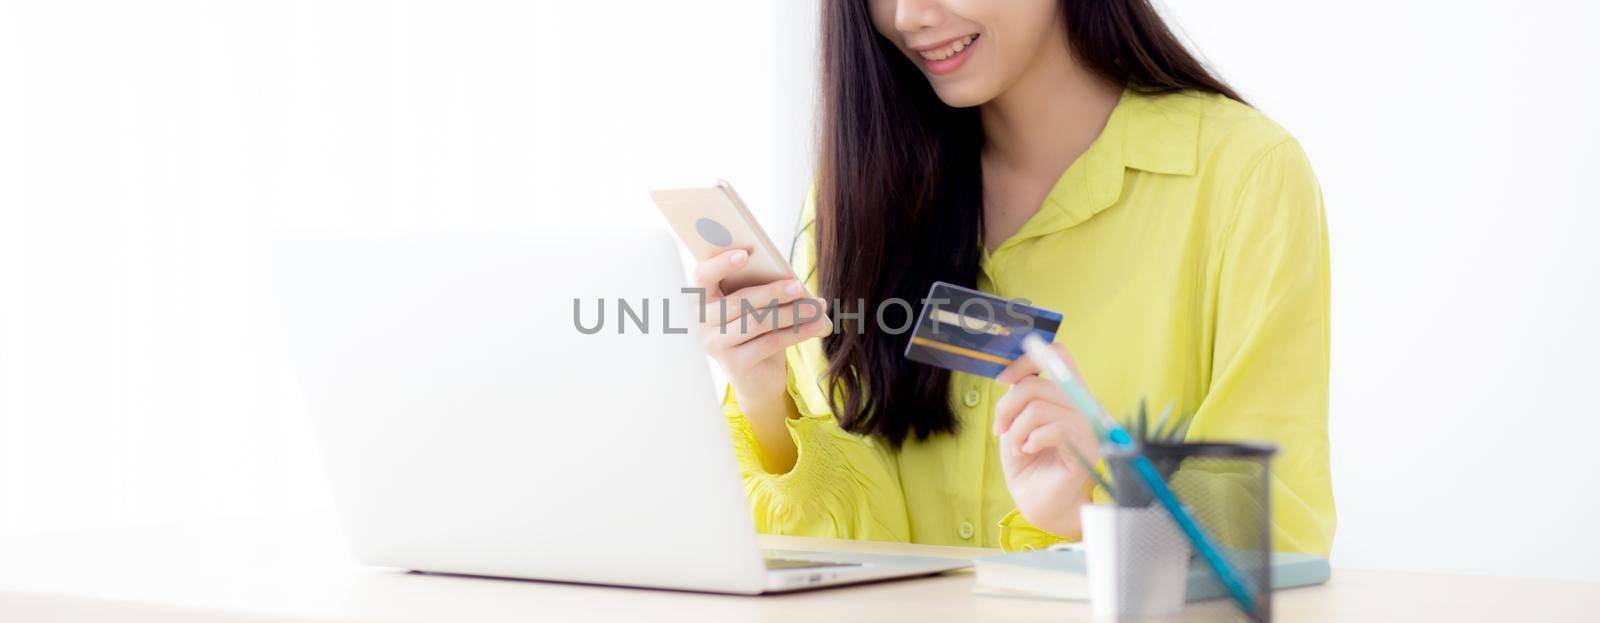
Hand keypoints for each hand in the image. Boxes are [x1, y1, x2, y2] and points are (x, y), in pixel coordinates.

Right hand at [691, 249, 828, 470]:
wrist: (757, 375)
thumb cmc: (755, 326)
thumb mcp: (753, 304)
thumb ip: (757, 286)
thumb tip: (788, 277)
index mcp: (701, 298)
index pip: (702, 277)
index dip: (721, 264)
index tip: (745, 254)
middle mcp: (701, 323)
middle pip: (738, 301)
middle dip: (772, 292)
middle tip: (799, 286)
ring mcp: (715, 345)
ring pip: (756, 322)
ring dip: (791, 313)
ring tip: (816, 307)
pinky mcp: (733, 365)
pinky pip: (768, 343)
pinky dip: (796, 333)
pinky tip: (815, 326)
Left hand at [993, 342, 1099, 538]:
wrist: (1039, 503)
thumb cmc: (1029, 464)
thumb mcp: (1016, 424)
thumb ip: (1019, 397)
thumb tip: (1012, 376)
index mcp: (1067, 394)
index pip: (1057, 354)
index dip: (1027, 359)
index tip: (1002, 380)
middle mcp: (1082, 404)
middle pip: (1038, 383)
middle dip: (1007, 407)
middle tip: (1000, 429)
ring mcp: (1087, 425)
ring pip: (1039, 407)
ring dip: (1017, 430)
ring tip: (1018, 447)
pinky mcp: (1086, 447)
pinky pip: (1052, 429)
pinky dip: (1030, 440)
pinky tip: (1031, 452)